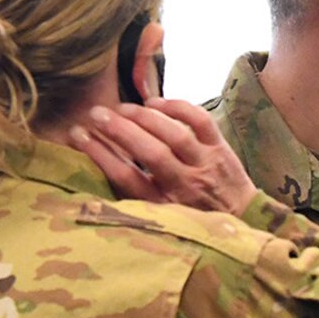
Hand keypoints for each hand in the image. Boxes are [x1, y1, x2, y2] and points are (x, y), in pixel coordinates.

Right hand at [68, 99, 257, 215]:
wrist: (240, 215)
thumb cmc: (189, 210)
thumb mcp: (158, 210)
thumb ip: (131, 190)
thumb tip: (95, 157)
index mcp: (164, 204)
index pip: (127, 178)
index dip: (99, 154)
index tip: (77, 134)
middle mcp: (187, 185)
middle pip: (151, 154)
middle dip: (120, 130)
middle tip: (95, 113)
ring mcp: (207, 164)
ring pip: (176, 136)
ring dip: (146, 117)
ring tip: (122, 108)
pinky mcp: (221, 148)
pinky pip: (201, 121)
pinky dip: (178, 108)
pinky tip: (155, 103)